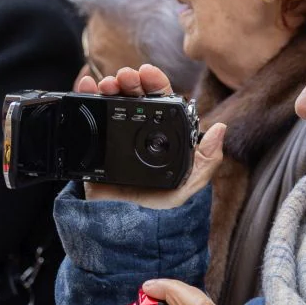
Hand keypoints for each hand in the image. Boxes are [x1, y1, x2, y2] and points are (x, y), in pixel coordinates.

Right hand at [78, 64, 226, 208]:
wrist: (128, 232)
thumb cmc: (162, 209)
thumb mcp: (191, 185)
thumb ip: (207, 160)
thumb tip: (221, 129)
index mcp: (163, 135)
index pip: (161, 100)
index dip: (155, 83)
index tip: (148, 72)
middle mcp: (139, 133)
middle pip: (134, 96)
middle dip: (129, 81)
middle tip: (125, 77)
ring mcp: (115, 139)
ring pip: (111, 103)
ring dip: (108, 86)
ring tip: (106, 82)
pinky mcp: (94, 148)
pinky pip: (88, 119)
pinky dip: (85, 98)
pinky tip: (86, 86)